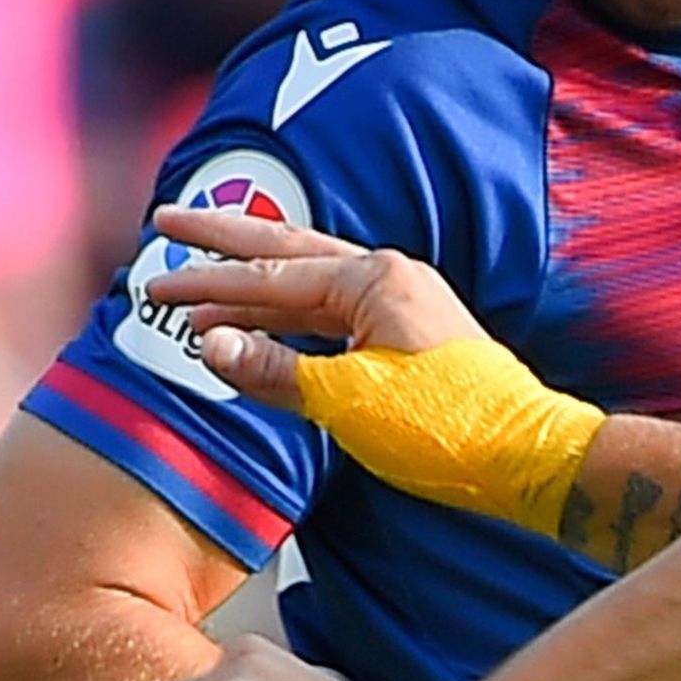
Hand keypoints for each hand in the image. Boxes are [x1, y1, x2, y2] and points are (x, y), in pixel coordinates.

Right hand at [139, 203, 486, 408]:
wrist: (523, 456)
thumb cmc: (449, 427)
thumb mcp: (349, 400)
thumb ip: (274, 369)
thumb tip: (210, 344)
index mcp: (375, 280)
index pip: (271, 277)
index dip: (208, 284)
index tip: (157, 285)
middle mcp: (389, 279)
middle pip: (287, 252)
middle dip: (224, 243)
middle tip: (168, 224)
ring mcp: (400, 306)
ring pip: (308, 285)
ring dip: (251, 288)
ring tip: (200, 288)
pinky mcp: (406, 337)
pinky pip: (331, 315)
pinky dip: (287, 320)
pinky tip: (259, 327)